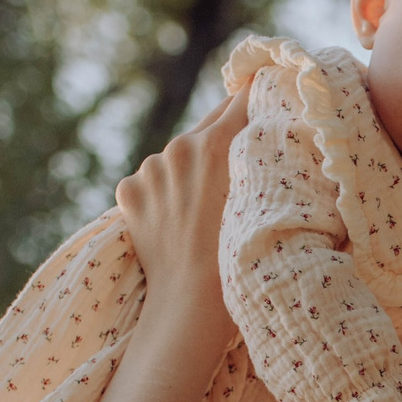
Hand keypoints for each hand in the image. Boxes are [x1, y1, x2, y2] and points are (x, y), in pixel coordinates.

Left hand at [115, 89, 247, 348]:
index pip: (241, 100)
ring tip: (206, 206)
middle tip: (241, 160)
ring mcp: (148, 169)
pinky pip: (152, 181)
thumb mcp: (261, 198)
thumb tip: (273, 131)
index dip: (258, 99)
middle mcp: (177, 147)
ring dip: (192, 169)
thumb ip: (263, 157)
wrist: (190, 302)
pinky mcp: (128, 191)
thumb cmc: (239, 257)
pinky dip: (164, 193)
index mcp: (214, 143)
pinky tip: (178, 220)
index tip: (268, 98)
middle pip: (208, 126)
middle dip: (225, 138)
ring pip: (179, 157)